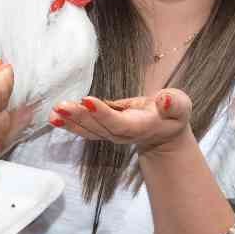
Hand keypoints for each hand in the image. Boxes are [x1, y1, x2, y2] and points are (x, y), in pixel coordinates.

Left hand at [49, 89, 193, 155]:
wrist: (164, 133)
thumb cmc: (172, 115)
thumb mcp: (181, 106)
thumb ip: (174, 104)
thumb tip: (164, 99)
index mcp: (140, 127)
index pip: (119, 123)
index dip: (103, 114)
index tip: (87, 101)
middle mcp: (121, 134)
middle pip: (98, 128)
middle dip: (79, 117)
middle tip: (61, 106)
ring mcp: (110, 134)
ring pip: (88, 130)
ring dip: (70, 122)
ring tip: (54, 112)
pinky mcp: (102, 130)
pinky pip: (84, 129)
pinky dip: (68, 124)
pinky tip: (53, 117)